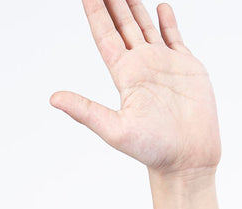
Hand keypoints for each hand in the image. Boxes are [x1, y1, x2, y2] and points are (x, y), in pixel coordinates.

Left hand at [50, 1, 220, 176]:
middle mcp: (141, 65)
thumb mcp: (114, 130)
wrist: (188, 160)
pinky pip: (174, 37)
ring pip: (146, 27)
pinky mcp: (186, 67)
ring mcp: (164, 65)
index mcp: (125, 75)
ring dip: (136, 6)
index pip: (105, 35)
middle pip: (123, 24)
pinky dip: (167, 21)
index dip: (96, 11)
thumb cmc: (153, 150)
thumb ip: (85, 111)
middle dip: (114, 1)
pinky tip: (160, 7)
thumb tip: (53, 98)